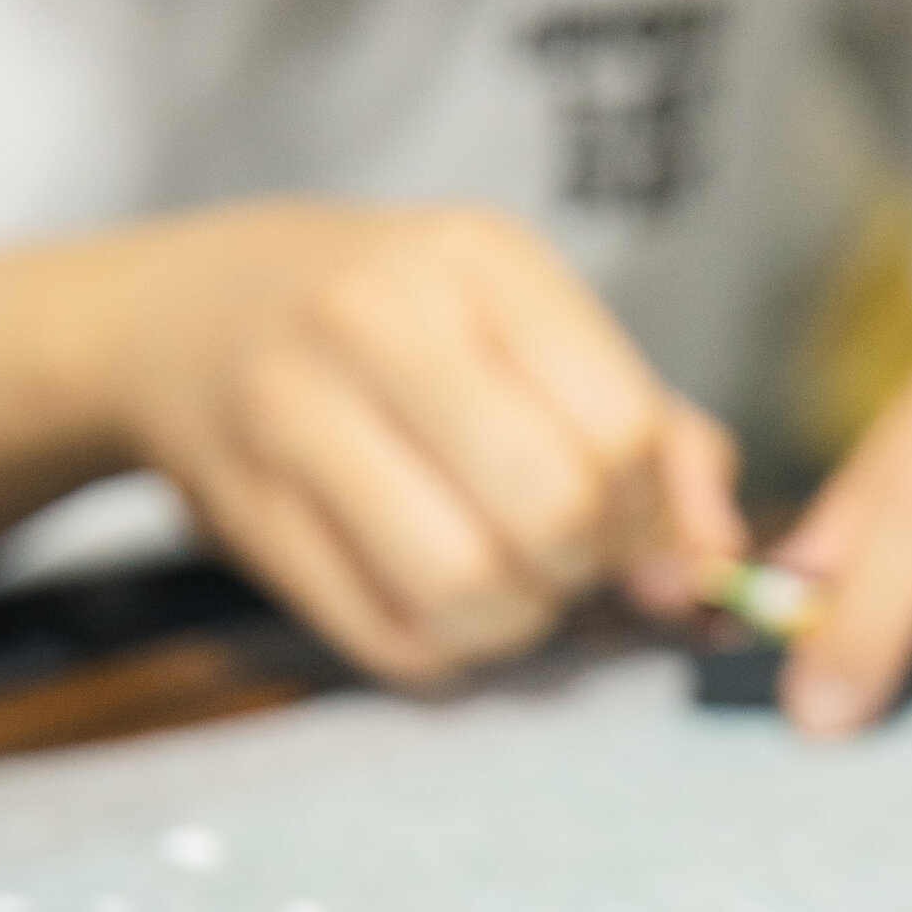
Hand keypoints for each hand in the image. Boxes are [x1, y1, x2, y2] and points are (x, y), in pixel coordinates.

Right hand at [93, 201, 744, 680]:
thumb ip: (660, 439)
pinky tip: (436, 600)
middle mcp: (376, 320)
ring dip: (514, 620)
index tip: (626, 516)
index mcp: (478, 261)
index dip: (649, 510)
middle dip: (583, 564)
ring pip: (466, 590)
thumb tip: (719, 565)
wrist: (191, 314)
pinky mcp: (251, 517)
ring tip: (503, 580)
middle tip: (562, 553)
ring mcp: (297, 416)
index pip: (623, 429)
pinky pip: (392, 643)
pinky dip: (443, 650)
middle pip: (553, 510)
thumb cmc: (408, 334)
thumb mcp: (536, 334)